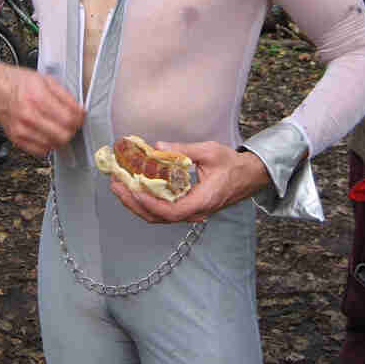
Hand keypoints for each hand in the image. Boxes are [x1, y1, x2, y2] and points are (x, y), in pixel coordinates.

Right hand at [0, 62, 84, 155]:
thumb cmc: (18, 82)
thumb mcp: (45, 80)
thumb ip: (65, 96)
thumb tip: (79, 110)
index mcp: (38, 98)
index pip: (69, 119)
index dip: (79, 119)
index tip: (80, 116)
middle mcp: (29, 115)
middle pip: (63, 135)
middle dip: (72, 129)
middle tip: (72, 123)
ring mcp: (21, 129)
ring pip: (53, 145)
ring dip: (61, 137)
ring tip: (59, 127)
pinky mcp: (16, 139)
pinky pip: (40, 151)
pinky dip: (48, 144)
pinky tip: (47, 133)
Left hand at [110, 140, 270, 223]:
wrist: (248, 176)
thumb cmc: (232, 164)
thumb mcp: (209, 151)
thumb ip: (183, 149)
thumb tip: (157, 146)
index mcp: (202, 201)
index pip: (171, 211)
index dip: (150, 203)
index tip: (134, 190)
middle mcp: (194, 212)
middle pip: (158, 217)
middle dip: (133, 202)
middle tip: (116, 184)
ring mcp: (190, 212)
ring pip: (158, 216)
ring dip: (135, 202)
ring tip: (118, 186)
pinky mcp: (186, 208)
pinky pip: (162, 210)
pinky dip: (145, 201)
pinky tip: (134, 188)